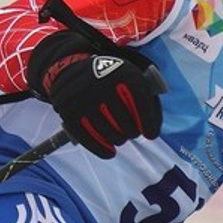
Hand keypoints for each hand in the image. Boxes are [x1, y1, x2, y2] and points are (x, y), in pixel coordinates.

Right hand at [27, 31, 162, 158]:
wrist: (72, 69)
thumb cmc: (111, 79)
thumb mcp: (130, 77)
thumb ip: (147, 100)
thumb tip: (153, 131)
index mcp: (122, 74)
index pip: (141, 103)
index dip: (149, 123)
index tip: (151, 134)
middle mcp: (102, 85)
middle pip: (126, 123)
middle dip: (132, 132)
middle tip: (132, 132)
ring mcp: (83, 99)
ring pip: (109, 133)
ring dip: (118, 140)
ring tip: (120, 138)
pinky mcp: (69, 113)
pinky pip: (88, 139)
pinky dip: (101, 149)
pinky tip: (110, 152)